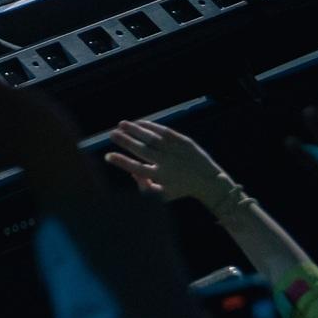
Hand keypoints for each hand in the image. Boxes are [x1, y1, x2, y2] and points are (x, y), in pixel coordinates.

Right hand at [104, 117, 232, 209]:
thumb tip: (131, 174)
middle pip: (141, 149)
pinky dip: (150, 125)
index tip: (108, 155)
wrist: (209, 181)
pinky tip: (139, 122)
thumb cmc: (181, 188)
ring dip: (135, 129)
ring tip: (121, 124)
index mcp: (160, 177)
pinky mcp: (183, 141)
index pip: (135, 168)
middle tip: (111, 134)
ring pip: (151, 137)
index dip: (120, 162)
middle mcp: (166, 163)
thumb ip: (145, 187)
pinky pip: (164, 131)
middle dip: (125, 141)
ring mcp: (175, 151)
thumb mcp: (162, 195)